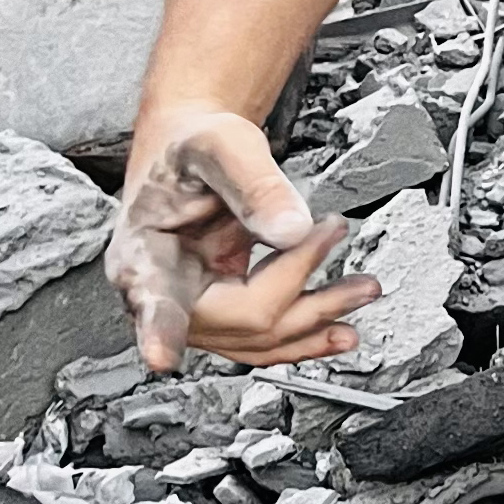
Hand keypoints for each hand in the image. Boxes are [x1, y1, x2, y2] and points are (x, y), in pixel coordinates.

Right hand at [111, 104, 381, 373]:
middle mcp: (162, 296)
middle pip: (237, 320)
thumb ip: (254, 185)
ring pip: (258, 338)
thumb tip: (294, 231)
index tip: (163, 357)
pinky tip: (337, 329)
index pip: (151, 298)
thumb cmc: (191, 148)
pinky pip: (263, 339)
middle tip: (334, 234)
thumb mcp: (219, 146)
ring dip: (315, 321)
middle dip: (298, 290)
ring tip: (362, 290)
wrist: (189, 156)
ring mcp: (194, 312)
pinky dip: (304, 336)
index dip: (159, 329)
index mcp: (141, 255)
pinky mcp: (223, 314)